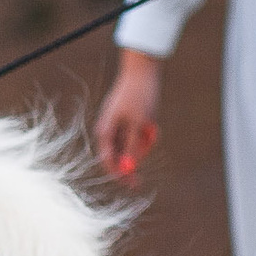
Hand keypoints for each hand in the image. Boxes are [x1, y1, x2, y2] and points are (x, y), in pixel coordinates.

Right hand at [94, 53, 162, 180]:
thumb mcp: (139, 124)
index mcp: (104, 132)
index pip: (108, 162)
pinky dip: (145, 134)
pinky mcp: (127, 121)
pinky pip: (136, 136)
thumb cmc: (139, 96)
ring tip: (151, 124)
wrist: (142, 71)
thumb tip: (128, 169)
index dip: (120, 175)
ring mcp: (117, 126)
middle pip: (120, 156)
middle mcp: (108, 131)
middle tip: (150, 142)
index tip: (135, 184)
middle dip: (136, 154)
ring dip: (143, 142)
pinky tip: (150, 121)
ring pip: (131, 146)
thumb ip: (132, 147)